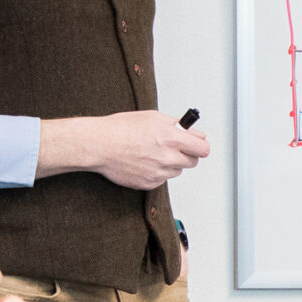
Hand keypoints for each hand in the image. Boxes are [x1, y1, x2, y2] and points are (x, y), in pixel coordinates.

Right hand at [42, 111, 209, 189]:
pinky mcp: (149, 184)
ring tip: (152, 153)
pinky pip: (162, 179)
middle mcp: (167, 157)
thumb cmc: (121, 128)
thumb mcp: (152, 117)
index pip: (203, 148)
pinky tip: (143, 162)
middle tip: (174, 147)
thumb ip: (176, 125)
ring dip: (171, 163)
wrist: (99, 145)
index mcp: (171, 137)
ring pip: (177, 171)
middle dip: (187, 154)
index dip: (201, 145)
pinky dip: (157, 172)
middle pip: (193, 161)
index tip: (197, 144)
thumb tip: (192, 131)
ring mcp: (158, 172)